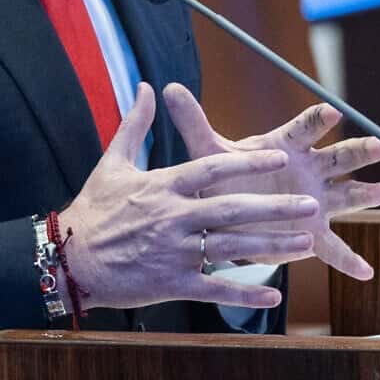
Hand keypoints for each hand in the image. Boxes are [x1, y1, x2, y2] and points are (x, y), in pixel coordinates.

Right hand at [58, 84, 322, 310]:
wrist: (68, 259)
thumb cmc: (93, 209)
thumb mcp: (112, 163)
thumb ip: (135, 124)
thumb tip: (146, 86)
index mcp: (163, 186)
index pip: (212, 169)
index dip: (248, 161)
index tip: (281, 155)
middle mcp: (173, 218)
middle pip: (233, 210)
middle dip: (276, 207)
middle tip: (310, 203)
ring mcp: (174, 252)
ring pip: (232, 249)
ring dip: (272, 246)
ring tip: (306, 242)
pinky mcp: (172, 284)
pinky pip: (215, 289)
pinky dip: (245, 292)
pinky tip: (274, 292)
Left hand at [163, 84, 379, 279]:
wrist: (227, 214)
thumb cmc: (224, 177)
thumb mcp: (208, 154)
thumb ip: (193, 123)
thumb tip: (169, 88)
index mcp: (287, 147)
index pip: (307, 128)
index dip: (319, 120)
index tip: (333, 112)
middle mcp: (309, 171)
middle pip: (339, 157)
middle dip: (359, 152)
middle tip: (378, 146)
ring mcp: (316, 202)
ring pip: (348, 195)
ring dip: (365, 194)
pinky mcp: (314, 234)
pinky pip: (335, 249)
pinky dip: (350, 261)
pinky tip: (366, 272)